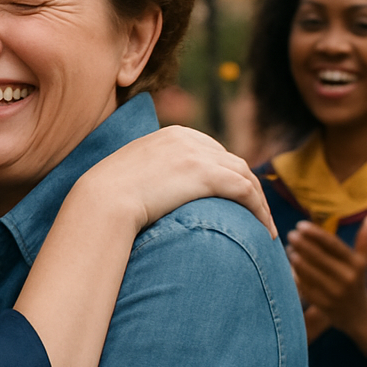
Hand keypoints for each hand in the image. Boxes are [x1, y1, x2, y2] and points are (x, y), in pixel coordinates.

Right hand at [78, 126, 275, 237]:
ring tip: (264, 227)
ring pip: (245, 175)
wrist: (101, 200)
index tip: (234, 200)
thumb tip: (153, 193)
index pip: (212, 152)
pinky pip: (246, 190)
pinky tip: (263, 231)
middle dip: (247, 187)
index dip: (227, 176)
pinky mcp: (206, 173)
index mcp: (171, 135)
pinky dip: (260, 210)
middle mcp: (187, 138)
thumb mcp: (130, 173)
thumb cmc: (107, 197)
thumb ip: (150, 173)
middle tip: (255, 215)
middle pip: (232, 161)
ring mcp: (197, 153)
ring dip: (259, 202)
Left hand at [286, 216, 366, 366]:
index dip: (316, 234)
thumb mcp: (363, 263)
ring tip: (288, 248)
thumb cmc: (358, 282)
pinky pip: (305, 287)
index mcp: (357, 264)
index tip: (300, 225)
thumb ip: (364, 241)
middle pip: (319, 257)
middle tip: (290, 234)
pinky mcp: (324, 304)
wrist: (360, 316)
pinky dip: (296, 276)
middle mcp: (348, 277)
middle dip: (302, 244)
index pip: (333, 245)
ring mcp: (335, 292)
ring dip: (296, 258)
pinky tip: (288, 267)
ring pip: (310, 272)